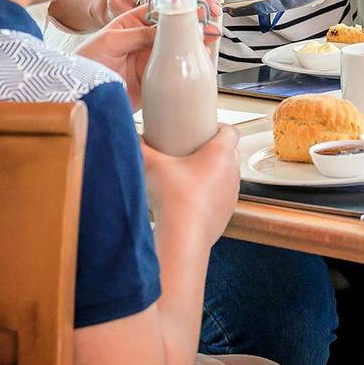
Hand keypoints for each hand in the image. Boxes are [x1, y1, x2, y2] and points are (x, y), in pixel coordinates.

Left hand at [77, 5, 221, 110]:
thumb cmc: (84, 62)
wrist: (75, 95)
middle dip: (191, 24)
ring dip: (194, 42)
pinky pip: (175, 70)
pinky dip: (189, 64)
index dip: (178, 6)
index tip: (193, 5)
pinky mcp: (154, 80)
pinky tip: (200, 58)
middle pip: (173, 28)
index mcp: (132, 23)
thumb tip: (165, 29)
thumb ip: (137, 34)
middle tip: (209, 22)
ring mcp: (150, 59)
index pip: (160, 10)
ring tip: (210, 38)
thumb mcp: (109, 42)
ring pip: (177, 47)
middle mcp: (143, 40)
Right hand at [101, 0, 221, 24]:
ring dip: (169, 22)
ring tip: (182, 32)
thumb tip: (218, 9)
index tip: (214, 10)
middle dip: (186, 11)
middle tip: (202, 26)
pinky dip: (150, 29)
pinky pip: (137, 18)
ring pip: (154, 7)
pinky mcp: (115, 2)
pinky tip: (159, 34)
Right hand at [141, 123, 241, 243]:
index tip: (204, 130)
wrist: (183, 237)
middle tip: (191, 152)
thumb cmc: (174, 200)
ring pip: (226, 176)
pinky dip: (211, 195)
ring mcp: (231, 193)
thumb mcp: (152, 166)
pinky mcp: (227, 212)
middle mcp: (231, 172)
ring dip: (213, 174)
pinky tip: (192, 199)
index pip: (231, 131)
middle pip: (229, 153)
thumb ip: (140, 148)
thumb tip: (132, 139)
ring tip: (190, 176)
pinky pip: (222, 197)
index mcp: (220, 153)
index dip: (220, 127)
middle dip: (212, 150)